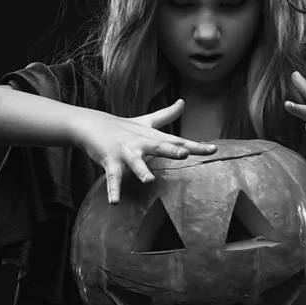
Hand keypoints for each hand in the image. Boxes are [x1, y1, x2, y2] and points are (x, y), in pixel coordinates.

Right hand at [72, 99, 217, 203]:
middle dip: (171, 151)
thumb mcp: (147, 121)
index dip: (196, 146)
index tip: (214, 150)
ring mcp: (126, 152)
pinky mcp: (110, 160)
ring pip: (135, 162)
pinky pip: (112, 178)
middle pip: (159, 147)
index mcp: (153, 137)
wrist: (92, 124)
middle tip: (184, 154)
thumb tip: (183, 102)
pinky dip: (113, 190)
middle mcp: (142, 143)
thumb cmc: (123, 126)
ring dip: (141, 170)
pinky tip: (115, 202)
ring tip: (149, 180)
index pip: (178, 142)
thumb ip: (167, 114)